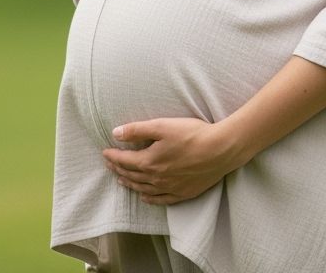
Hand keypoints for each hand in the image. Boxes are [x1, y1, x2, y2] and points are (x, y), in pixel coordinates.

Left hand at [102, 117, 245, 205]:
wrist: (220, 150)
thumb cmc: (192, 135)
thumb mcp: (162, 126)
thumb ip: (137, 130)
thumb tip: (115, 133)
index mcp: (149, 162)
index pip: (124, 160)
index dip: (113, 156)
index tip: (105, 152)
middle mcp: (156, 178)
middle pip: (132, 175)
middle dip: (118, 169)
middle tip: (110, 165)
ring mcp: (170, 188)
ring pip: (144, 188)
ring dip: (130, 184)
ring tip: (122, 180)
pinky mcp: (183, 193)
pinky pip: (161, 199)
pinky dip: (149, 198)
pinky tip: (145, 196)